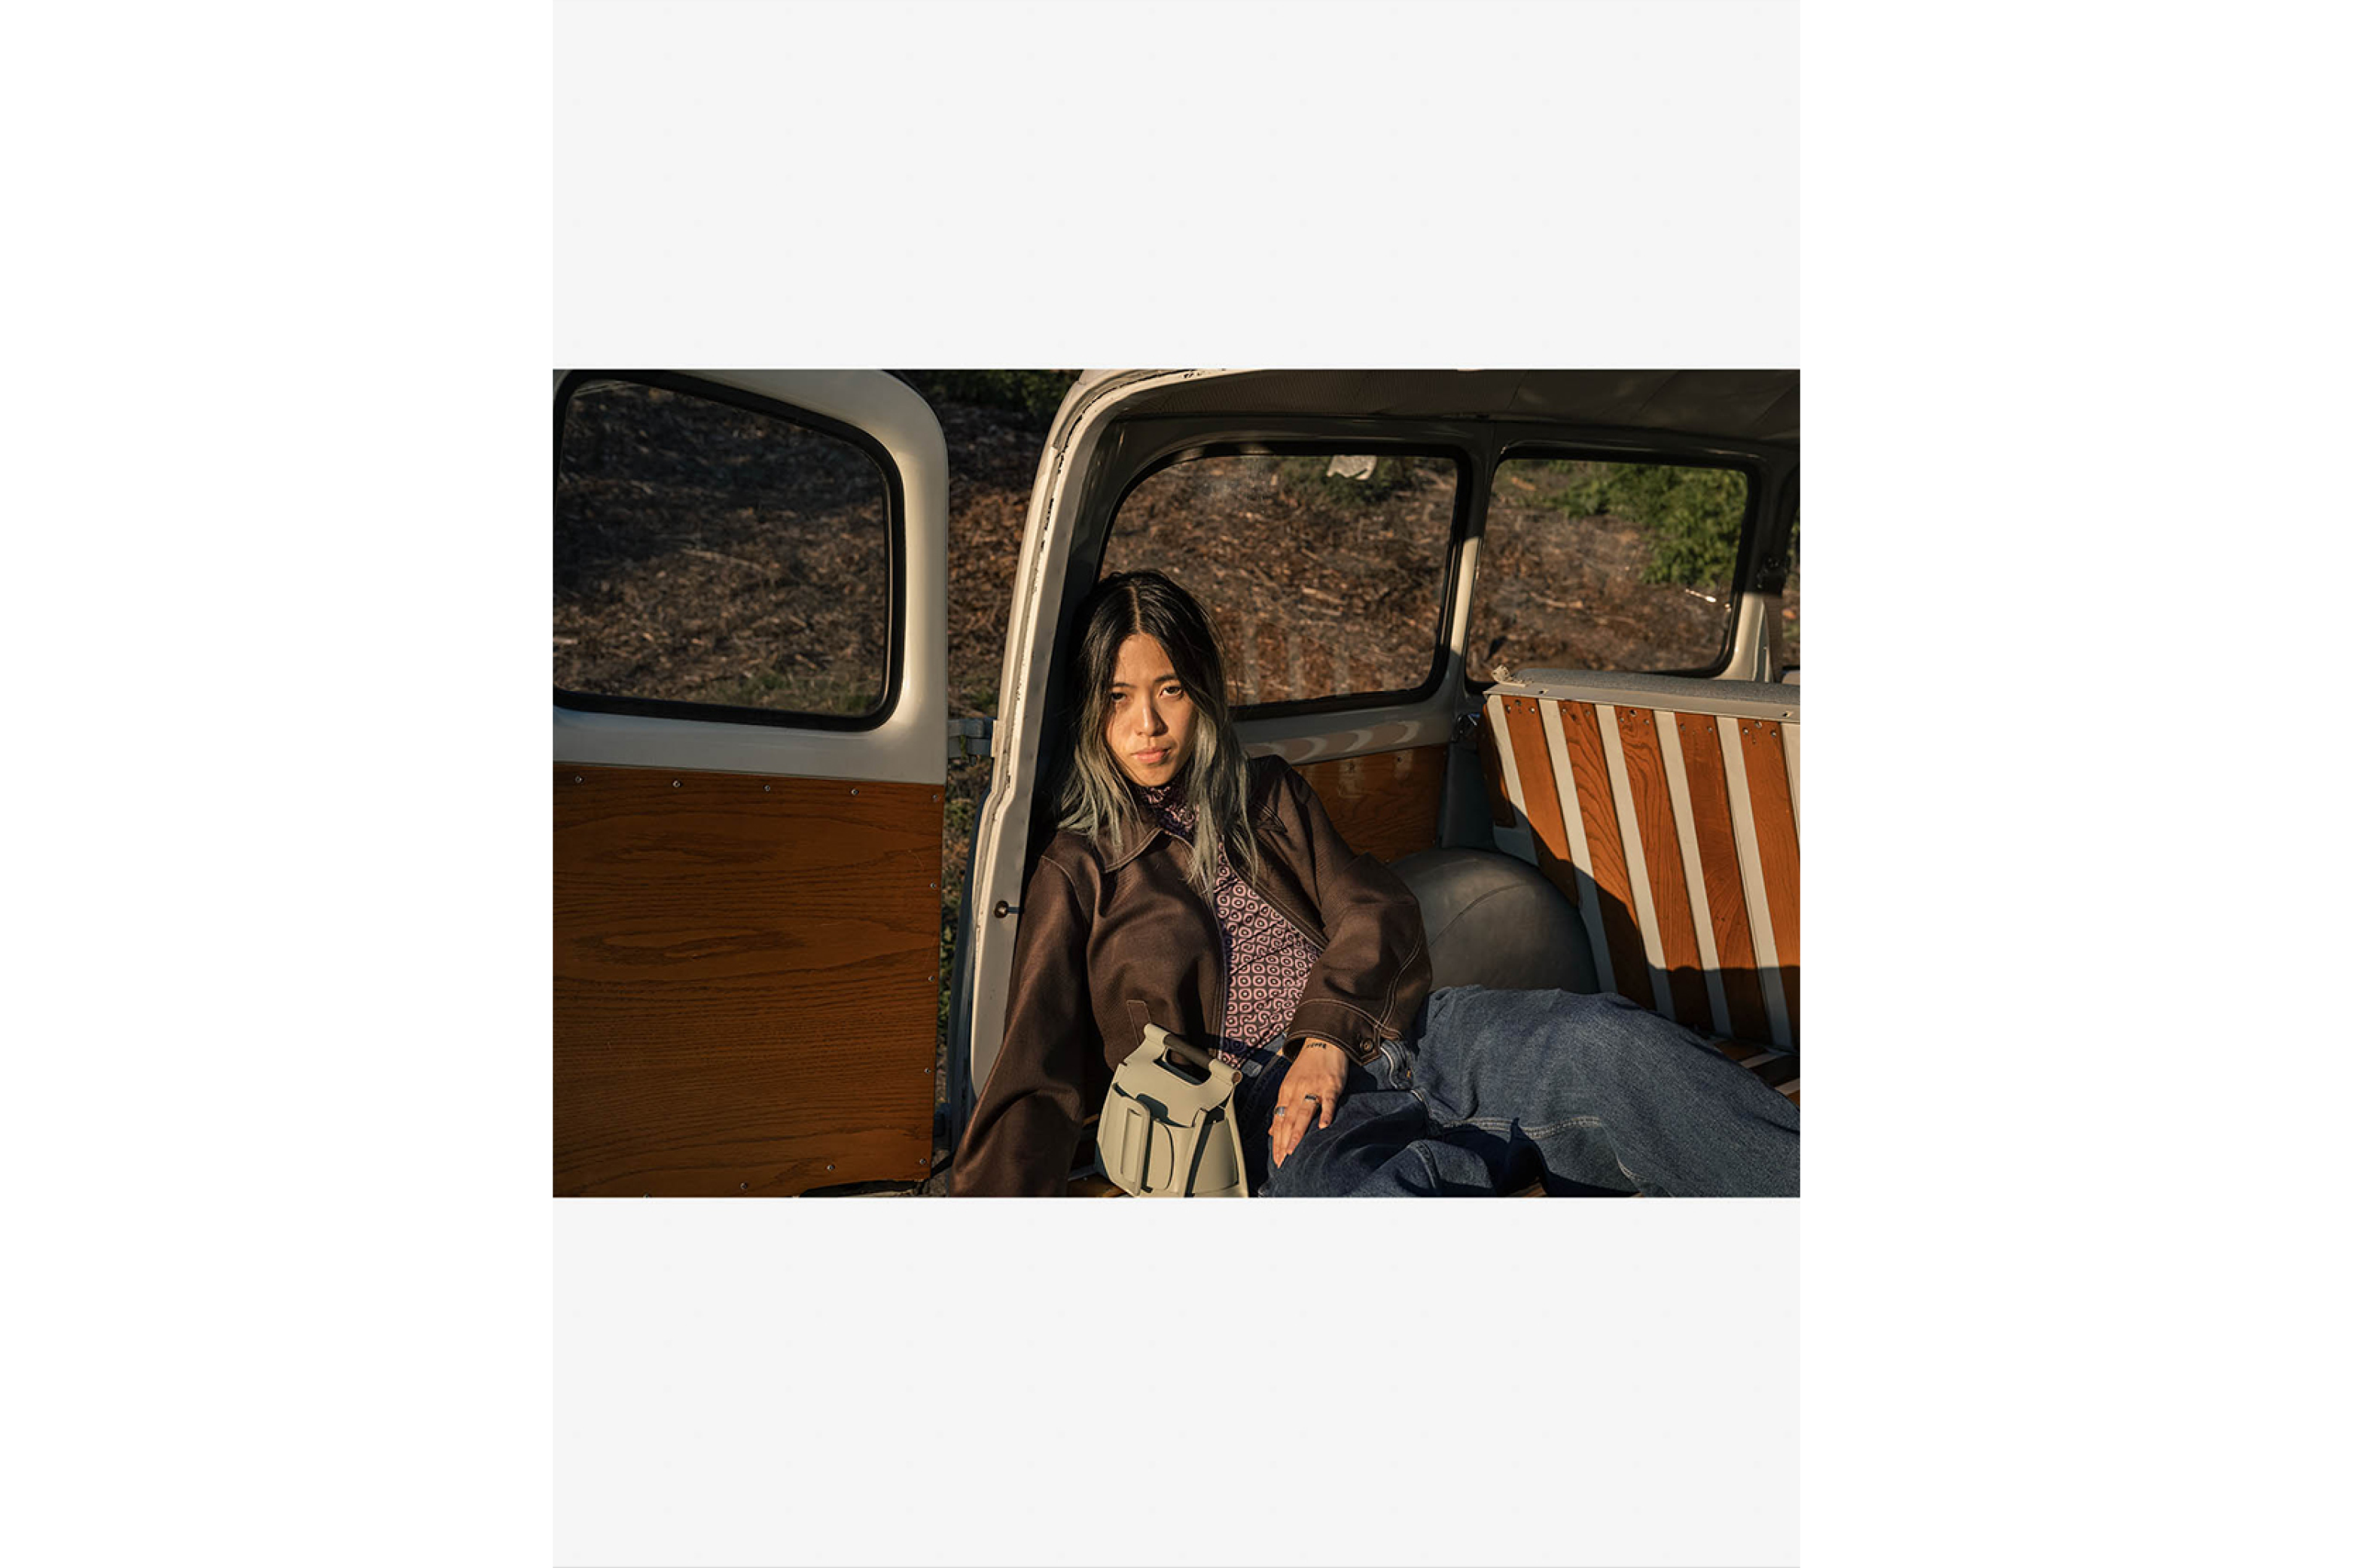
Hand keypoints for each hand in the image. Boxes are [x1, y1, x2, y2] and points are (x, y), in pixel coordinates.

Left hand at [1271, 1038, 1346, 1169]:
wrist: (1323, 1041)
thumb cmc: (1308, 1066)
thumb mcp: (1290, 1084)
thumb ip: (1282, 1108)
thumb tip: (1272, 1130)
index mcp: (1286, 1091)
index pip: (1279, 1120)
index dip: (1277, 1141)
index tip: (1276, 1159)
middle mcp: (1296, 1090)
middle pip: (1288, 1119)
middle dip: (1284, 1142)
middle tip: (1282, 1161)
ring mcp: (1313, 1087)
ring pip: (1303, 1112)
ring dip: (1297, 1132)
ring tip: (1293, 1150)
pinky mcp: (1331, 1084)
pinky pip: (1327, 1101)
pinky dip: (1325, 1114)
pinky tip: (1323, 1127)